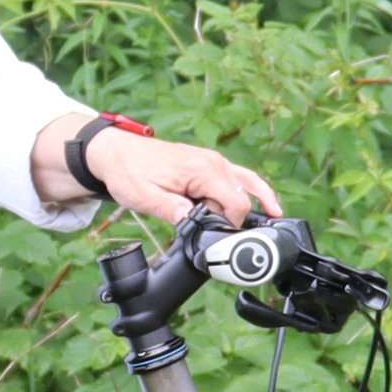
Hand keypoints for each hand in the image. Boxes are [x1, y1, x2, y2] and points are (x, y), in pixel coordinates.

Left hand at [36, 113, 282, 223]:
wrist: (117, 152)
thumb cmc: (129, 173)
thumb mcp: (145, 198)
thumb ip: (172, 210)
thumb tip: (193, 223)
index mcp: (201, 170)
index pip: (234, 203)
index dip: (231, 225)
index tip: (218, 239)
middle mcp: (213, 162)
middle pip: (241, 198)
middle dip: (234, 219)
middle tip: (215, 235)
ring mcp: (214, 161)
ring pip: (247, 185)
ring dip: (256, 203)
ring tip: (275, 222)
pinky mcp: (210, 163)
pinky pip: (240, 177)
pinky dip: (254, 190)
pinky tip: (267, 204)